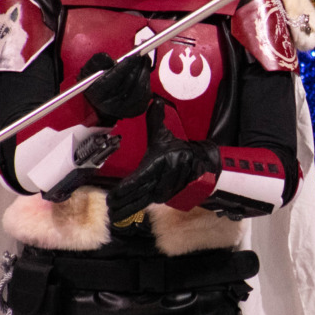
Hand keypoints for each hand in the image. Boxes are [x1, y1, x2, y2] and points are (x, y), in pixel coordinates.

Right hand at [79, 51, 153, 122]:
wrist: (104, 100)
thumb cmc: (96, 81)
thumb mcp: (90, 70)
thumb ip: (97, 61)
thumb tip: (107, 57)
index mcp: (98, 94)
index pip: (113, 78)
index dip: (125, 66)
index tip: (134, 54)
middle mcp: (112, 105)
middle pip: (130, 84)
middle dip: (138, 67)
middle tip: (142, 54)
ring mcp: (126, 109)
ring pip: (140, 88)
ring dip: (144, 71)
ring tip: (143, 59)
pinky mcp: (138, 109)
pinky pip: (147, 92)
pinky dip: (147, 79)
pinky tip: (144, 70)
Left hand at [106, 100, 217, 219]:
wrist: (205, 161)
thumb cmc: (181, 149)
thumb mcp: (165, 134)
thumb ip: (156, 119)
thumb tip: (154, 102)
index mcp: (157, 164)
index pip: (136, 180)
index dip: (123, 190)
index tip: (112, 197)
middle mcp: (161, 179)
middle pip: (138, 195)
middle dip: (123, 204)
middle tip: (110, 210)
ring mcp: (167, 189)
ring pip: (146, 201)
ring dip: (131, 208)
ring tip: (116, 213)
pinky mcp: (171, 195)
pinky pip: (155, 203)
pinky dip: (142, 207)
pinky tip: (129, 211)